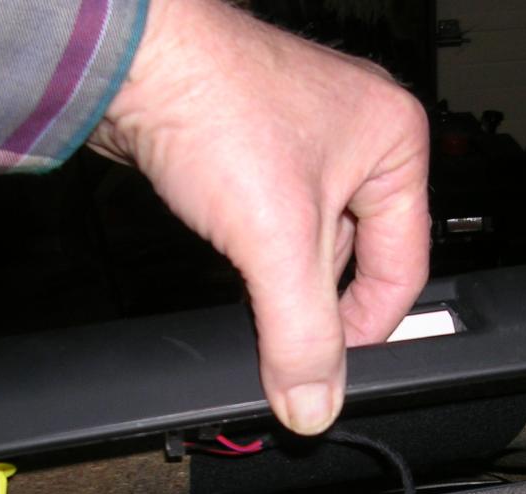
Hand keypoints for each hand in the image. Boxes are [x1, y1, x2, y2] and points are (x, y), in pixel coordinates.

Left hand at [88, 0, 429, 434]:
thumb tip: (314, 404)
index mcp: (396, 143)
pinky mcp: (255, 149)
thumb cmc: (211, 99)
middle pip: (358, 260)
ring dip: (283, 280)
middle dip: (317, 303)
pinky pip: (273, 223)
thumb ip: (303, 335)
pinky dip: (257, 254)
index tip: (328, 369)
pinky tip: (234, 262)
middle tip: (287, 342)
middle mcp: (358, 137)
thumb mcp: (277, 240)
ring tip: (253, 291)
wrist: (122, 56)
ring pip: (311, 244)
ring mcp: (304, 140)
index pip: (403, 269)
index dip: (367, 330)